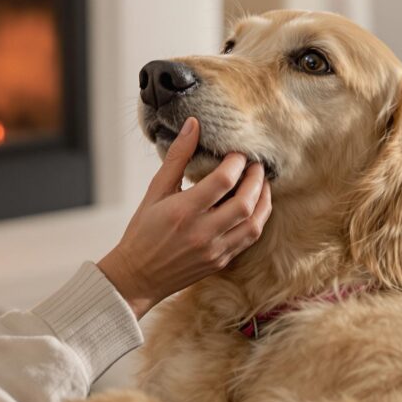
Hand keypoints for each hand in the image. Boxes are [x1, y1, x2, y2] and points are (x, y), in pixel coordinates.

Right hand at [97, 117, 272, 317]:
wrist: (137, 276)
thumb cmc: (143, 230)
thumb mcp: (155, 190)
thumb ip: (178, 157)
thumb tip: (193, 125)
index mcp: (183, 211)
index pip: (223, 181)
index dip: (236, 163)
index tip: (238, 153)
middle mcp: (202, 232)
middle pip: (245, 202)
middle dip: (256, 179)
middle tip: (257, 165)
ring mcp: (214, 250)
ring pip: (254, 224)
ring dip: (264, 201)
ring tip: (262, 184)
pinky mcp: (220, 261)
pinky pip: (248, 239)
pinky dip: (257, 220)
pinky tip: (255, 207)